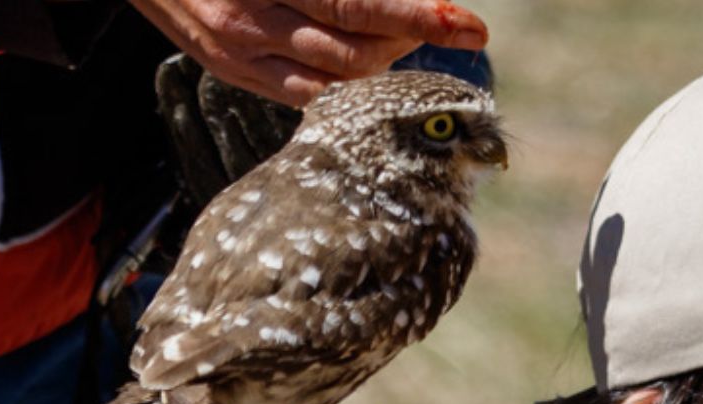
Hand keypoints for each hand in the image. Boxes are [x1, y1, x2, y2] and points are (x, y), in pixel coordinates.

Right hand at [129, 0, 487, 105]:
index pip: (358, 5)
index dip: (419, 17)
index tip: (469, 25)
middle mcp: (249, 20)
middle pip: (358, 54)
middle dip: (412, 42)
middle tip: (445, 24)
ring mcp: (238, 54)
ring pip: (338, 81)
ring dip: (386, 63)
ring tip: (408, 37)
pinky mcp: (233, 74)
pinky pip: (307, 96)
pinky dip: (348, 84)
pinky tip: (369, 61)